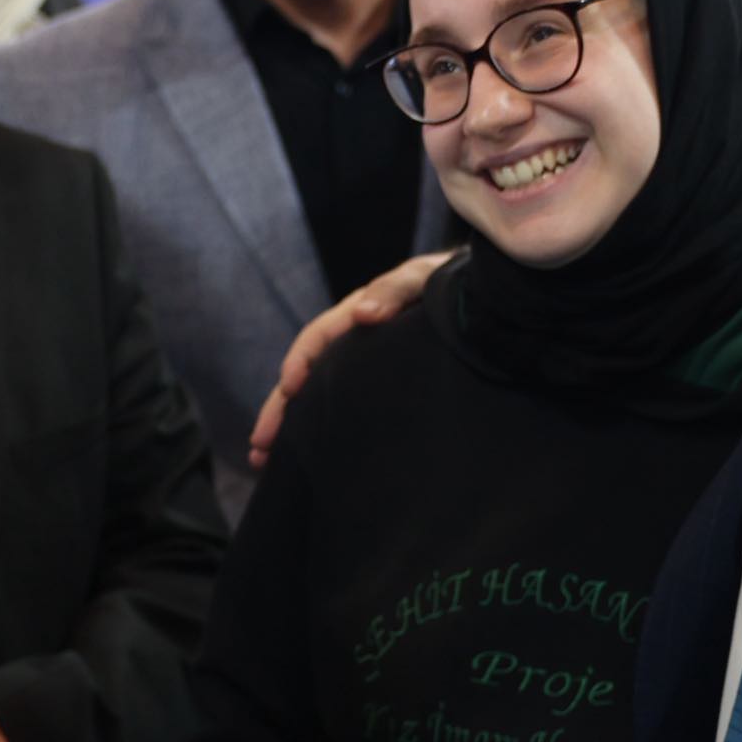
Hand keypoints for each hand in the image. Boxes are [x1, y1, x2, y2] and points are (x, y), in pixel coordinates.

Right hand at [248, 252, 456, 469]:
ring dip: (290, 426)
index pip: (316, 340)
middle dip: (279, 410)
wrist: (482, 298)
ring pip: (317, 398)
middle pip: (306, 378)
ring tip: (265, 462)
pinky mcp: (377, 387)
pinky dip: (317, 429)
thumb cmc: (450, 283)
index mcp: (356, 316)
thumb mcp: (422, 278)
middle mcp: (351, 344)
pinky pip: (340, 408)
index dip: (299, 363)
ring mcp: (362, 367)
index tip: (289, 389)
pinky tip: (306, 458)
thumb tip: (362, 314)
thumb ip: (395, 289)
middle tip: (260, 446)